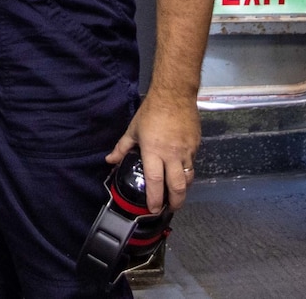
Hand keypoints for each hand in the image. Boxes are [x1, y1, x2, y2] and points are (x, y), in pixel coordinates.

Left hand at [105, 88, 199, 213]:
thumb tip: (109, 161)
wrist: (175, 96)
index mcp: (153, 151)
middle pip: (177, 186)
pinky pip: (192, 166)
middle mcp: (172, 155)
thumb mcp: (132, 130)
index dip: (155, 198)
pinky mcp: (196, 147)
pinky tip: (182, 177)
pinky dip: (188, 175)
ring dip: (183, 190)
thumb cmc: (150, 113)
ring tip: (176, 197)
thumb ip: (122, 148)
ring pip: (188, 178)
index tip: (154, 209)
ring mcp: (187, 152)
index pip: (155, 181)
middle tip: (170, 209)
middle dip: (175, 202)